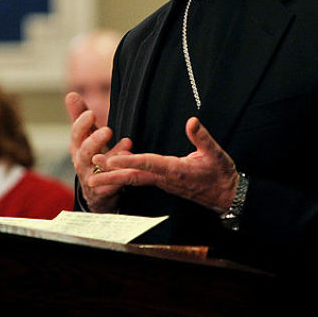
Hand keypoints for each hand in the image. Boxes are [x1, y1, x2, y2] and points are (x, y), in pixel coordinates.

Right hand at [65, 92, 131, 211]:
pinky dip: (121, 175)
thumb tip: (71, 94)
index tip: (91, 113)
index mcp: (77, 147)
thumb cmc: (92, 158)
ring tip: (127, 143)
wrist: (96, 192)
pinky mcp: (104, 191)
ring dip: (113, 155)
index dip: (82, 124)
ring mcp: (91, 178)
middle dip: (94, 141)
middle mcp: (81, 162)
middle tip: (108, 130)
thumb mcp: (85, 138)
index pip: (76, 134)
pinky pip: (112, 184)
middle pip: (84, 152)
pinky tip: (133, 166)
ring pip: (100, 168)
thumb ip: (79, 117)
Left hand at [96, 117, 238, 212]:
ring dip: (114, 175)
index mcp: (175, 170)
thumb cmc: (221, 174)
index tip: (113, 158)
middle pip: (134, 176)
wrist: (225, 195)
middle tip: (91, 170)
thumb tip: (191, 121)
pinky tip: (113, 168)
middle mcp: (165, 177)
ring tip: (93, 172)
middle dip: (112, 174)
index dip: (130, 161)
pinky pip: (140, 178)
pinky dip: (125, 174)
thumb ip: (202, 138)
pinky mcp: (163, 181)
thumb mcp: (216, 154)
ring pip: (134, 178)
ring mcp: (163, 181)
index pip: (149, 163)